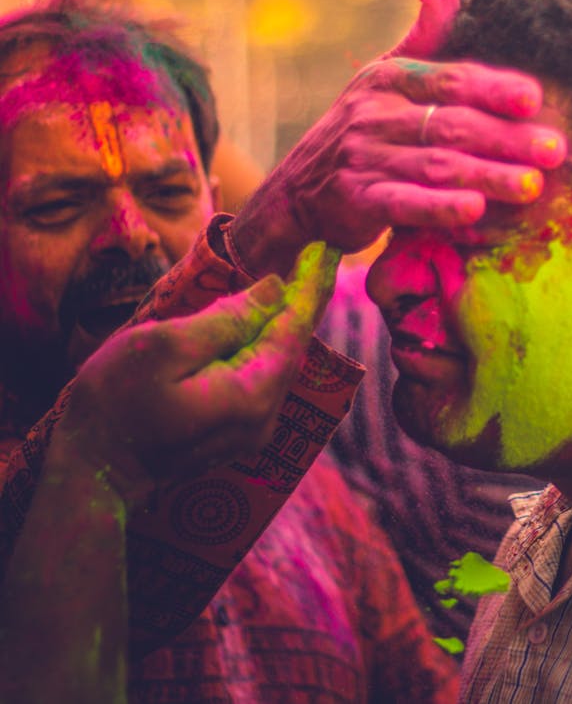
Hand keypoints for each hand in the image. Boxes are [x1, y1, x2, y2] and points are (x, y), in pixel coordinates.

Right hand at [53, 243, 338, 507]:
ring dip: (285, 321)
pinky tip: (262, 323)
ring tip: (298, 278)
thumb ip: (226, 319)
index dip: (312, 285)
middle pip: (293, 346)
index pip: (296, 328)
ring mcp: (252, 430)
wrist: (92, 474)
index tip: (328, 248)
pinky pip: (262, 378)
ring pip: (278, 362)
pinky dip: (265, 345)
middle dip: (304, 299)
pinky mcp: (236, 433)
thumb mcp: (164, 347)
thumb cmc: (114, 404)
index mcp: (253, 392)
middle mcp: (265, 416)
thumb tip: (274, 290)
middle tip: (318, 254)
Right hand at [228, 0, 566, 277]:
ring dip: (488, 176)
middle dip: (507, 138)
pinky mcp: (355, 200)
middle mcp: (374, 114)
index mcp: (388, 79)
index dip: (493, 88)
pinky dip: (440, 207)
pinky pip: (404, 203)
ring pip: (436, 166)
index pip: (449, 79)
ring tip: (533, 186)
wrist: (296, 190)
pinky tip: (476, 211)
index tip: (535, 98)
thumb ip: (423, 41)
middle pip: (452, 125)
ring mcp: (363, 157)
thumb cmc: (363, 131)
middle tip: (556, 151)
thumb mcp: (385, 78)